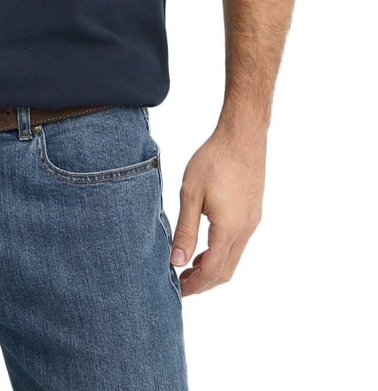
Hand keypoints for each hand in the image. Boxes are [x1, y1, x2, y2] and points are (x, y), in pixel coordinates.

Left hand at [170, 127, 265, 295]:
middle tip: (181, 284)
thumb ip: (185, 230)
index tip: (177, 292)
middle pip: (226, 271)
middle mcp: (245, 230)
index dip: (195, 286)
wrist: (243, 137)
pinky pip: (238, 243)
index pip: (212, 271)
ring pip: (233, 258)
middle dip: (203, 283)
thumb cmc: (214, 160)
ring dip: (212, 268)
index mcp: (228, 229)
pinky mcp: (253, 213)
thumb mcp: (191, 194)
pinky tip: (204, 245)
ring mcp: (252, 222)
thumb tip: (177, 262)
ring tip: (188, 267)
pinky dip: (221, 253)